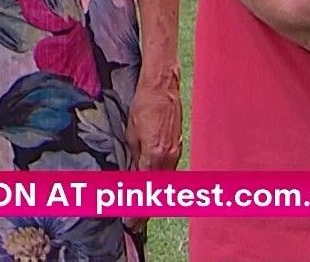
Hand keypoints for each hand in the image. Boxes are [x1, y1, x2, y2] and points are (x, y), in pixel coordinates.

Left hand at [123, 67, 183, 236]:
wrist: (162, 87)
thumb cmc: (144, 106)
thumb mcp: (131, 134)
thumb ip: (133, 158)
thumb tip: (131, 176)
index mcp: (154, 156)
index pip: (145, 190)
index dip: (138, 209)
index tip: (131, 222)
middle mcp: (169, 158)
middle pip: (158, 191)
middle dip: (147, 208)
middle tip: (135, 221)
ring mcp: (176, 152)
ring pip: (165, 182)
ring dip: (154, 196)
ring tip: (142, 206)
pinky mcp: (179, 146)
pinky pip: (169, 170)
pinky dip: (160, 181)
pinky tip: (152, 184)